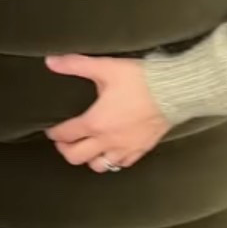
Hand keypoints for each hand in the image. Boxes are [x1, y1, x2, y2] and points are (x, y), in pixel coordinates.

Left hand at [44, 55, 168, 170]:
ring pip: (99, 165)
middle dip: (66, 150)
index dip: (54, 133)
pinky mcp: (142, 149)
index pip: (66, 135)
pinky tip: (113, 152)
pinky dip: (113, 160)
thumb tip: (51, 61)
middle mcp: (107, 140)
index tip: (52, 130)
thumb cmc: (141, 80)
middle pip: (76, 157)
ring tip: (87, 148)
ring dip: (89, 158)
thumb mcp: (106, 68)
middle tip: (65, 141)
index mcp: (95, 122)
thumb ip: (76, 65)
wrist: (175, 91)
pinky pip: (123, 163)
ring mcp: (126, 147)